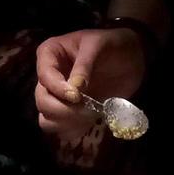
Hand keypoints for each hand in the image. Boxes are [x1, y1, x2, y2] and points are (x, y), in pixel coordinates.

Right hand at [34, 27, 146, 142]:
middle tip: (88, 109)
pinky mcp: (68, 113)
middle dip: (64, 110)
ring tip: (89, 115)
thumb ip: (85, 63)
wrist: (130, 59)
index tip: (77, 96)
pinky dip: (73, 130)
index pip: (44, 77)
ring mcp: (57, 97)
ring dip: (67, 123)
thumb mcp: (100, 44)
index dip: (58, 89)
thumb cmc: (113, 45)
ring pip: (46, 119)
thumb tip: (74, 88)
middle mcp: (48, 77)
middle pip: (43, 102)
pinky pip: (60, 129)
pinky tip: (89, 121)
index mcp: (49, 54)